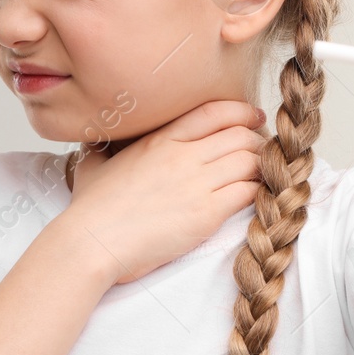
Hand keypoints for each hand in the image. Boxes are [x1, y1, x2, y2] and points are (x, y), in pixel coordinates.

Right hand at [61, 99, 267, 284]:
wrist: (92, 241)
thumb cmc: (90, 210)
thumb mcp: (94, 165)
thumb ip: (103, 150)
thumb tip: (97, 146)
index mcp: (160, 140)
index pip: (214, 113)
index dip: (241, 113)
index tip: (253, 119)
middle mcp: (182, 155)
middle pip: (240, 136)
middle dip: (257, 143)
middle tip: (262, 154)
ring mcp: (196, 183)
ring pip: (251, 161)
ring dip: (263, 168)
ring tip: (263, 177)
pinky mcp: (206, 213)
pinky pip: (249, 192)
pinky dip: (259, 193)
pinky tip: (257, 199)